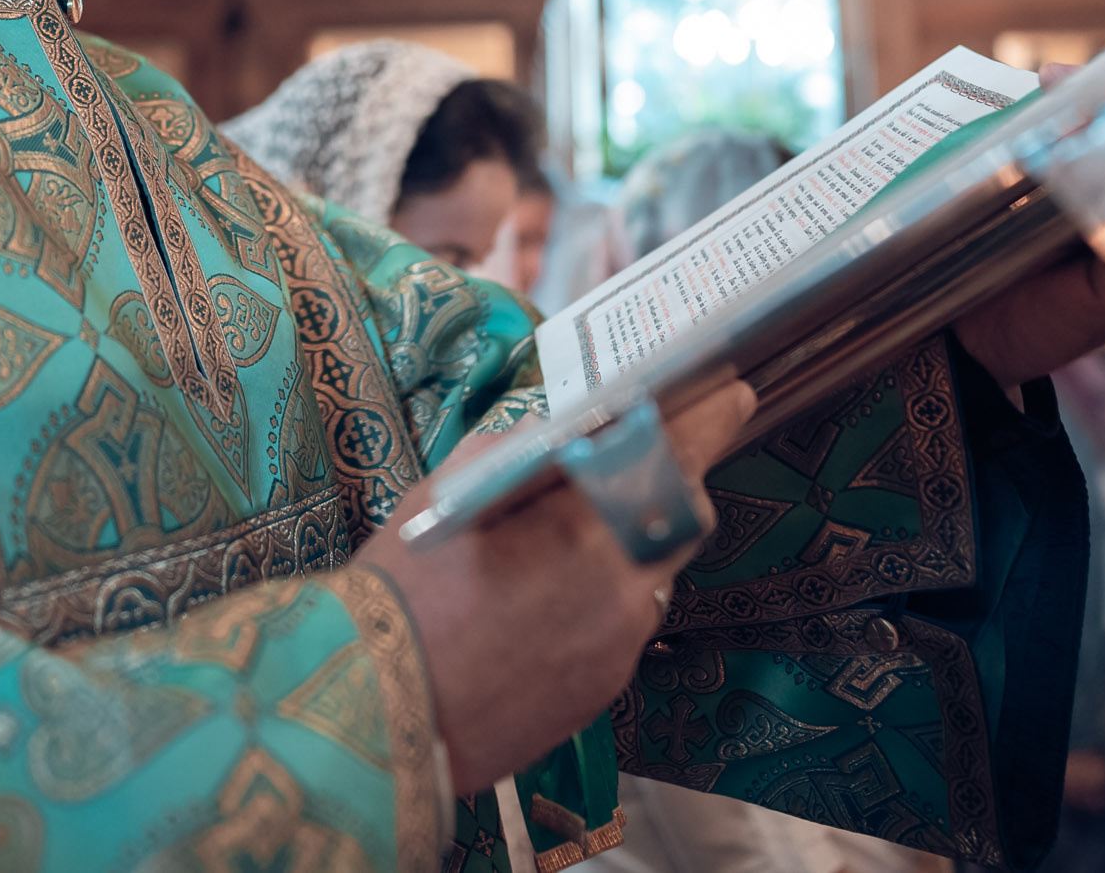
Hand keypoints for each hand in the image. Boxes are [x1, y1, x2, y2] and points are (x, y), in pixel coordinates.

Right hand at [359, 379, 755, 795]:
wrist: (373, 709)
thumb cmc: (402, 594)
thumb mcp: (448, 492)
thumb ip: (518, 454)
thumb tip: (561, 438)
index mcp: (583, 527)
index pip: (674, 457)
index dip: (708, 422)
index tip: (731, 396)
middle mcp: (622, 588)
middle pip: (676, 520)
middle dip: (664, 485)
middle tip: (637, 462)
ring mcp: (619, 646)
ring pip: (647, 574)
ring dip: (624, 549)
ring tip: (557, 550)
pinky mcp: (605, 690)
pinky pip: (620, 624)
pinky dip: (598, 603)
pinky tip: (541, 608)